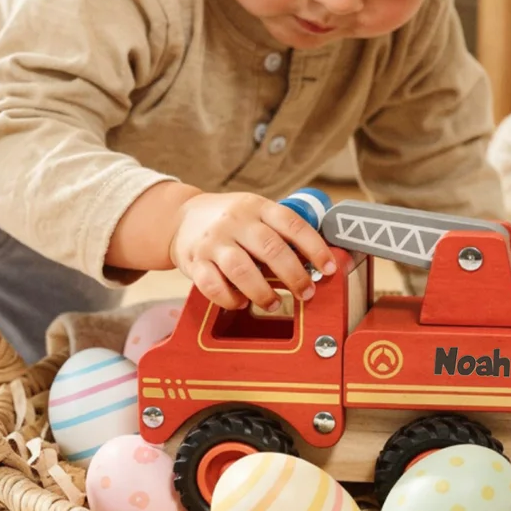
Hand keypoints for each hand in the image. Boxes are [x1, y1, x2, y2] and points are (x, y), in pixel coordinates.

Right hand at [168, 192, 337, 309]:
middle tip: (307, 293)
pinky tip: (241, 302)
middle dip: (294, 275)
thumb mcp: (256, 212)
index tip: (329, 268)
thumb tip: (318, 262)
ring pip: (241, 269)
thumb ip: (280, 232)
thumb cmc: (230, 221)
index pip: (292, 224)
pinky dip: (230, 299)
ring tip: (275, 303)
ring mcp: (213, 241)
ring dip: (263, 292)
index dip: (314, 247)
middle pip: (270, 248)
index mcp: (257, 207)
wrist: (181, 217)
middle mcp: (235, 222)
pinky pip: (212, 285)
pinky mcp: (194, 262)